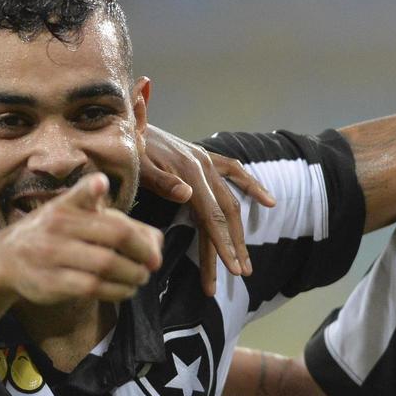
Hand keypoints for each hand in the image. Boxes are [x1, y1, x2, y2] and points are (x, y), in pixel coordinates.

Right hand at [0, 174, 162, 304]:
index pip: (97, 203)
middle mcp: (59, 227)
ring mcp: (53, 254)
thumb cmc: (53, 234)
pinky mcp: (52, 282)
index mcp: (68, 207)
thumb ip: (115, 220)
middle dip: (143, 252)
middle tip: (153, 264)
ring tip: (141, 277)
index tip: (145, 230)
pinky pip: (93, 287)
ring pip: (107, 264)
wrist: (5, 260)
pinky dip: (117, 291)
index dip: (115, 208)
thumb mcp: (74, 215)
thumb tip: (157, 239)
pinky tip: (126, 290)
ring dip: (133, 274)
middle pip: (116, 236)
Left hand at [140, 125, 276, 294]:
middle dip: (233, 247)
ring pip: (231, 202)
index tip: (232, 268)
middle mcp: (204, 168)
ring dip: (239, 233)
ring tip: (246, 262)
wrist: (126, 121)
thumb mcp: (138, 165)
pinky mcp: (205, 159)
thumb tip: (187, 195)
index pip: (211, 216)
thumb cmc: (129, 148)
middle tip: (240, 274)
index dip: (222, 244)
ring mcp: (207, 162)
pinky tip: (269, 202)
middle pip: (225, 214)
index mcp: (189, 173)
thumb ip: (161, 180)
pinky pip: (235, 173)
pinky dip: (252, 186)